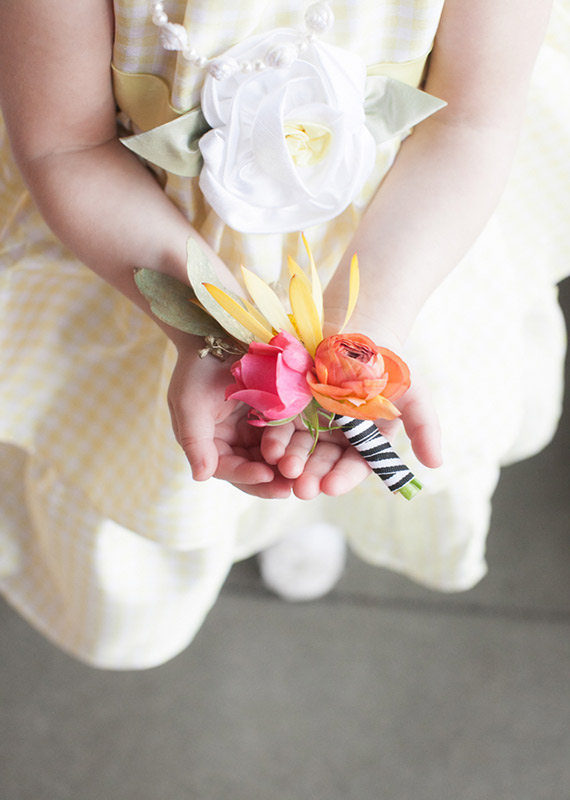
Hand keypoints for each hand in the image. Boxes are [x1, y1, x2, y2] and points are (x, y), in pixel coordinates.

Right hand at [167, 340, 292, 497]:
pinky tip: (313, 454)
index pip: (227, 469)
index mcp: (208, 446)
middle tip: (292, 489)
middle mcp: (232, 443)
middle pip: (252, 470)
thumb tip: (200, 477)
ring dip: (287, 469)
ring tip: (306, 478)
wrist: (217, 334)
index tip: (266, 477)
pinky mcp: (274, 416)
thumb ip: (195, 440)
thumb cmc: (198, 368)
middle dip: (271, 482)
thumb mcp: (190, 403)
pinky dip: (297, 447)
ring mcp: (254, 431)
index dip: (245, 476)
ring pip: (271, 459)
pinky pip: (287, 437)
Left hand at [260, 372, 440, 500]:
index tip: (330, 487)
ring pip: (300, 448)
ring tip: (284, 470)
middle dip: (312, 475)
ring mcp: (311, 422)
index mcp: (365, 441)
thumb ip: (424, 428)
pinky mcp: (290, 407)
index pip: (355, 465)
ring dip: (291, 462)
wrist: (356, 331)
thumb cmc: (388, 365)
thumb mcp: (413, 395)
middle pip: (323, 461)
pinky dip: (275, 439)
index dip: (343, 478)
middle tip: (302, 489)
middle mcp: (337, 437)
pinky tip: (269, 449)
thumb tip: (436, 464)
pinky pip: (280, 426)